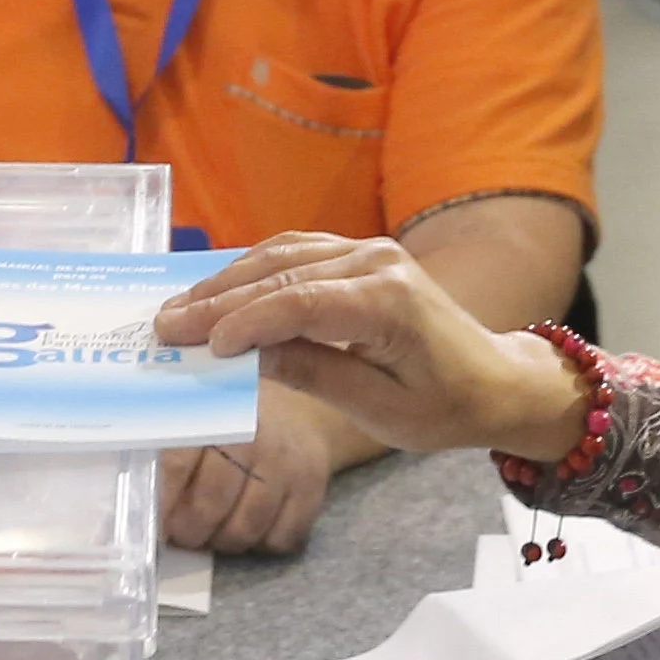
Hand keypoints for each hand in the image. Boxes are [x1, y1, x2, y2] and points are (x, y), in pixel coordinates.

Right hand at [152, 231, 589, 457]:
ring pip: (282, 254)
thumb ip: (314, 372)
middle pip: (281, 272)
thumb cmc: (444, 407)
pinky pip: (297, 252)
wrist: (495, 379)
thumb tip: (246, 355)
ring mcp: (369, 251)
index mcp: (388, 302)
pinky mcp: (361, 254)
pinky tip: (220, 288)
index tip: (200, 346)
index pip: (299, 302)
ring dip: (227, 279)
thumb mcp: (380, 409)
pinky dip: (254, 269)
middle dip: (218, 299)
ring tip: (180, 308)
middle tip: (164, 324)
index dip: (244, 321)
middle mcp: (376, 261)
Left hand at [161, 381, 340, 553]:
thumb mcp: (198, 410)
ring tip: (211, 532)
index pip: (177, 463)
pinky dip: (260, 544)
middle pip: (211, 504)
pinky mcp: (314, 489)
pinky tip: (249, 527)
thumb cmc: (233, 417)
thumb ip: (165, 439)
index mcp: (216, 410)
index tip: (149, 522)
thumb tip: (127, 478)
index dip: (160, 500)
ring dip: (222, 541)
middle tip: (180, 533)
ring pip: (245, 529)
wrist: (298, 412)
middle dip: (188, 530)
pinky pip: (280, 539)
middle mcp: (256, 435)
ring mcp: (288, 464)